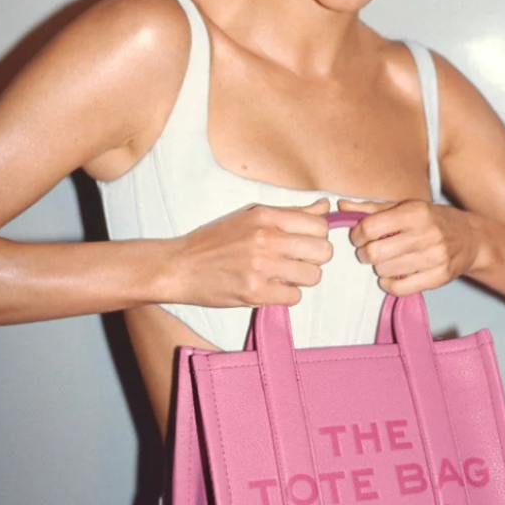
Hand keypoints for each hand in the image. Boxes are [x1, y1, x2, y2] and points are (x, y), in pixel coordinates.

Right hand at [167, 198, 334, 307]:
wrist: (179, 266)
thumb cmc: (212, 241)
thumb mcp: (248, 216)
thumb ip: (289, 212)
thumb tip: (326, 206)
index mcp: (265, 216)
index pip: (320, 225)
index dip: (315, 236)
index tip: (302, 243)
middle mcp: (266, 239)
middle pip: (323, 252)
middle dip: (312, 259)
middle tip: (293, 261)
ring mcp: (261, 267)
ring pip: (313, 276)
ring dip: (300, 279)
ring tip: (280, 275)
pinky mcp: (255, 292)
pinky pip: (294, 297)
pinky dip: (284, 295)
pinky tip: (268, 288)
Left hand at [336, 198, 482, 293]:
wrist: (472, 238)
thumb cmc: (431, 220)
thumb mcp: (405, 207)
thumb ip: (371, 208)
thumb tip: (341, 206)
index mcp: (415, 212)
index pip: (370, 227)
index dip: (357, 235)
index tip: (359, 237)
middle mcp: (426, 234)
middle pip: (375, 252)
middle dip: (364, 254)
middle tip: (368, 252)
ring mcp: (435, 257)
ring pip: (386, 271)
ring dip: (378, 268)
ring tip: (384, 261)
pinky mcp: (440, 277)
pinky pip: (401, 288)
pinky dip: (389, 285)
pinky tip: (391, 277)